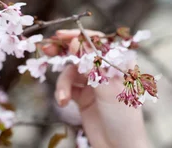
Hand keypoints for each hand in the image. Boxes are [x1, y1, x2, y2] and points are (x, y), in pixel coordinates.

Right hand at [42, 29, 150, 147]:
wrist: (119, 147)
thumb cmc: (124, 117)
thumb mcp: (108, 88)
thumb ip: (92, 65)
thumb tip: (77, 42)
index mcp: (120, 62)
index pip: (99, 41)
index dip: (79, 36)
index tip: (61, 36)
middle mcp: (106, 68)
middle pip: (81, 52)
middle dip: (64, 51)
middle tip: (47, 48)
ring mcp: (94, 81)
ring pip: (71, 71)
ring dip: (63, 83)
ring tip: (63, 99)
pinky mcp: (84, 95)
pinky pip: (68, 86)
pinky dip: (63, 92)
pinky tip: (63, 102)